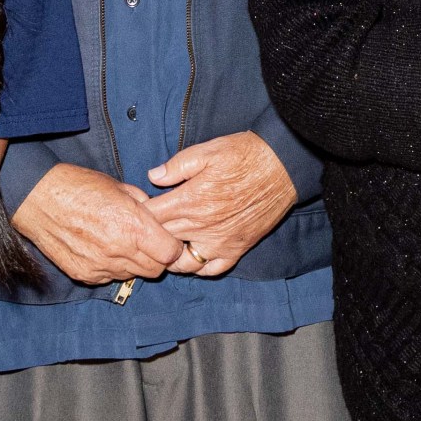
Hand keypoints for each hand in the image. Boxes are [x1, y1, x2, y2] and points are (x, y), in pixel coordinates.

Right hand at [9, 163, 183, 285]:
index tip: (169, 239)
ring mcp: (101, 266)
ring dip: (134, 263)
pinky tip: (102, 248)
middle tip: (148, 243)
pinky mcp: (84, 274)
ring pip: (133, 275)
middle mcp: (119, 250)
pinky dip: (111, 267)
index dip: (173, 247)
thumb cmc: (79, 187)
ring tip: (121, 242)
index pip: (170, 254)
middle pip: (155, 270)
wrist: (39, 198)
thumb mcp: (119, 187)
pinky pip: (109, 277)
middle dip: (157, 258)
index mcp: (133, 226)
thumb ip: (144, 205)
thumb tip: (158, 216)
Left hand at [144, 132, 295, 275]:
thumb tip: (153, 176)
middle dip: (150, 235)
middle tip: (147, 228)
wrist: (282, 166)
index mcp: (190, 200)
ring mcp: (219, 241)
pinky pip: (211, 269)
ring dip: (170, 255)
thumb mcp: (207, 151)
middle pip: (162, 239)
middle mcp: (201, 226)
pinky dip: (198, 267)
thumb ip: (177, 166)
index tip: (137, 209)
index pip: (151, 216)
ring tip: (167, 243)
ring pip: (181, 262)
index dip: (140, 214)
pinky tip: (193, 254)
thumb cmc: (244, 155)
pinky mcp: (237, 248)